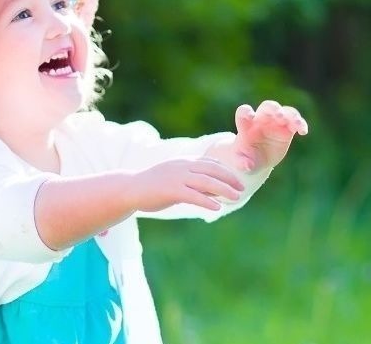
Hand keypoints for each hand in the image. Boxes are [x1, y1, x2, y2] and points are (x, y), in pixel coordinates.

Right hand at [129, 158, 244, 211]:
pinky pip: (193, 195)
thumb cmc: (153, 187)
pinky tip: (217, 208)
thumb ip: (193, 182)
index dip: (225, 171)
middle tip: (241, 189)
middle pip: (212, 170)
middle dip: (229, 179)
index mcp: (184, 162)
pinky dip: (207, 201)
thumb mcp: (176, 180)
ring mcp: (177, 177)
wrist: (129, 189)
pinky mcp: (171, 190)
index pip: (210, 163)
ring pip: (206, 182)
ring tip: (236, 198)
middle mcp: (182, 166)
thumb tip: (214, 190)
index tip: (236, 179)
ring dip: (224, 190)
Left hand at [232, 100, 308, 171]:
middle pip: (267, 107)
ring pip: (285, 111)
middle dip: (273, 108)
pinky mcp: (287, 129)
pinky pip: (295, 122)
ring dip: (291, 114)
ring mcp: (275, 123)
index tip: (250, 115)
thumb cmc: (246, 159)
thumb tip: (246, 166)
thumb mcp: (241, 163)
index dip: (246, 111)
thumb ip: (242, 163)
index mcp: (246, 126)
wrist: (257, 160)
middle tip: (279, 114)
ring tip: (297, 123)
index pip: (243, 112)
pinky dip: (301, 124)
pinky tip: (303, 131)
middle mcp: (261, 120)